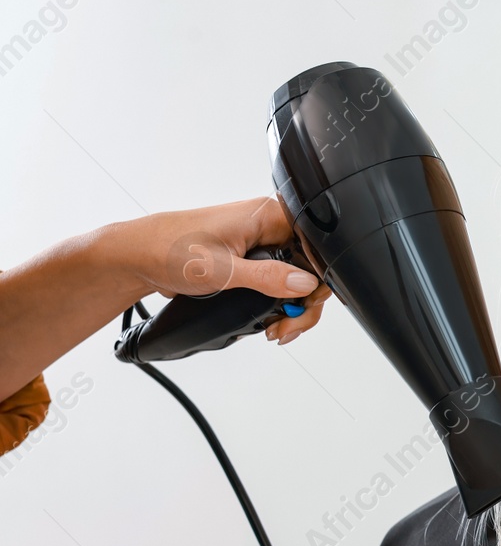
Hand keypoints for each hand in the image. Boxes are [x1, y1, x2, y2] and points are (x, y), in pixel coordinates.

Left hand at [110, 196, 333, 343]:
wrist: (139, 256)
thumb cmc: (170, 248)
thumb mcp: (222, 269)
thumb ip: (267, 277)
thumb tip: (305, 284)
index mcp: (268, 216)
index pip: (315, 249)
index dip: (317, 281)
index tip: (302, 306)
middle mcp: (269, 226)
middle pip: (310, 267)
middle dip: (304, 302)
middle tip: (287, 326)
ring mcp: (261, 243)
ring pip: (296, 278)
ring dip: (291, 307)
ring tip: (277, 328)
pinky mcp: (251, 259)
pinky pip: (278, 281)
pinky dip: (277, 303)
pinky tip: (271, 320)